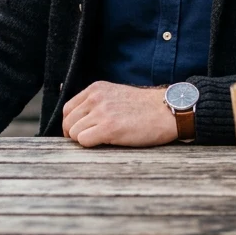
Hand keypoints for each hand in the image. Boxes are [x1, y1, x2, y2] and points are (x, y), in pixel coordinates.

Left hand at [62, 81, 177, 147]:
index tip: (81, 133)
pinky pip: (84, 141)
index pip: (68, 109)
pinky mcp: (109, 127)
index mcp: (96, 89)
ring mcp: (102, 112)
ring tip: (102, 140)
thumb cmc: (146, 108)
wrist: (168, 111)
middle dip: (75, 134)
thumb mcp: (116, 96)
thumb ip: (98, 103)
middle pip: (68, 122)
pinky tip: (107, 143)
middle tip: (90, 141)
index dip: (72, 124)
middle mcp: (96, 98)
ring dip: (85, 140)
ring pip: (74, 133)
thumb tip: (79, 122)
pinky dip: (91, 146)